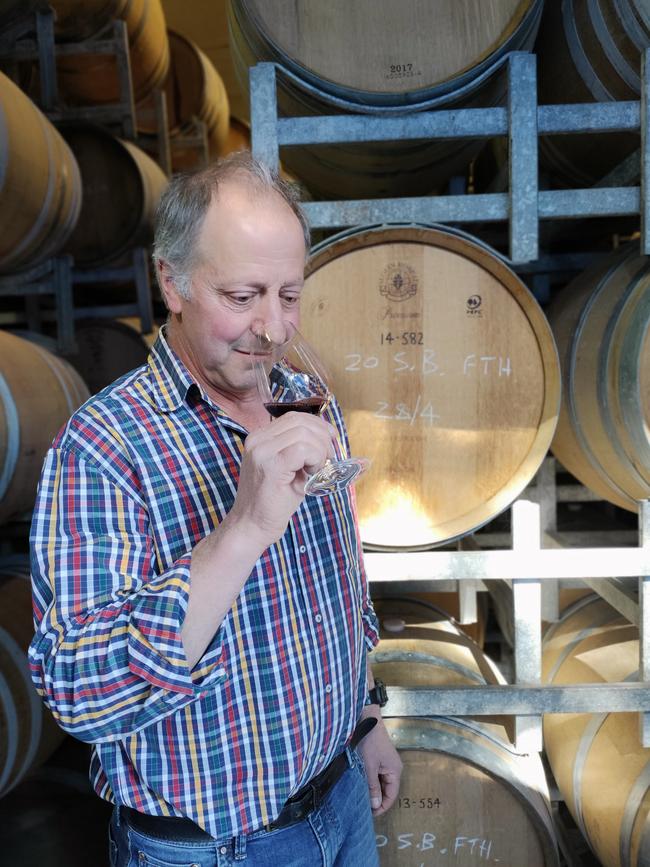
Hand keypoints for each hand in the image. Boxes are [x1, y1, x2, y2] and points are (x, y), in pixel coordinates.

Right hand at [229, 412, 336, 546]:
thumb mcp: (290, 469)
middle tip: (326, 460)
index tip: (330, 440)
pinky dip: (315, 459)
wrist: (252, 526)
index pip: (294, 417)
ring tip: (316, 470)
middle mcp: (257, 439)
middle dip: (322, 438)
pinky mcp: (270, 465)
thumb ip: (303, 450)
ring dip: (319, 451)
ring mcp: (261, 451)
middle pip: (301, 422)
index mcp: (259, 437)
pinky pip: (303, 449)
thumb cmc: (273, 501)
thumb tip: (335, 442)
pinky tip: (311, 474)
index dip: (317, 425)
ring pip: (304, 433)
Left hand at [358, 709, 402, 815]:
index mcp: (395, 771)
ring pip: (382, 783)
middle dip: (376, 799)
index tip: (370, 814)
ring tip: (361, 795)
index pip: (391, 796)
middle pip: (387, 790)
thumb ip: (372, 786)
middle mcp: (394, 768)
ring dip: (373, 790)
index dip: (382, 807)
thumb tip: (375, 804)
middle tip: (363, 806)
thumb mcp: (369, 766)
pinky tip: (362, 783)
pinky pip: (378, 775)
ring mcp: (388, 763)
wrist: (367, 719)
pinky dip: (372, 781)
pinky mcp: (381, 759)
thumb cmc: (369, 742)